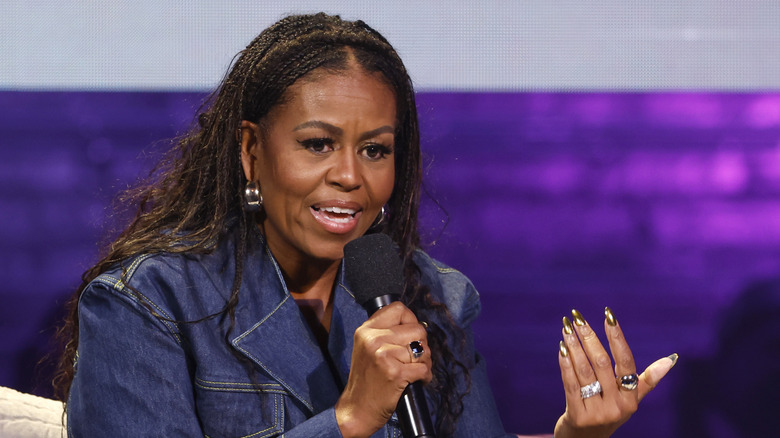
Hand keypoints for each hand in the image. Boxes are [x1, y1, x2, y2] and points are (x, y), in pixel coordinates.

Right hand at [335, 302, 431, 437]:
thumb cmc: (366, 380)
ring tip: (415, 371)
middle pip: (417, 329)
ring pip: (423, 350)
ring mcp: (383, 355)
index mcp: (366, 330)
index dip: (411, 321)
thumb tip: (416, 325)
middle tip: (415, 358)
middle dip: (422, 345)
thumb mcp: (366, 348)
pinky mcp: (394, 373)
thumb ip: (385, 332)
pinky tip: (417, 381)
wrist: (357, 409)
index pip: (399, 309)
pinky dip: (425, 376)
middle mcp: (373, 339)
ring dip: (425, 362)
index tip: (410, 335)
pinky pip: (423, 368)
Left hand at [554, 308, 675, 437]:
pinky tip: (562, 348)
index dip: (617, 337)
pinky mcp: (577, 416)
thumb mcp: (630, 400)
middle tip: (577, 318)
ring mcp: (597, 412)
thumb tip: (672, 359)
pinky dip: (565, 364)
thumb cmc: (608, 413)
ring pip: (584, 371)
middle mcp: (617, 406)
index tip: (609, 316)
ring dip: (574, 347)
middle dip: (589, 337)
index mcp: (631, 399)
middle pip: (602, 363)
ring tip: (566, 328)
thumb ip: (646, 379)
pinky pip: (571, 385)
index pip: (626, 362)